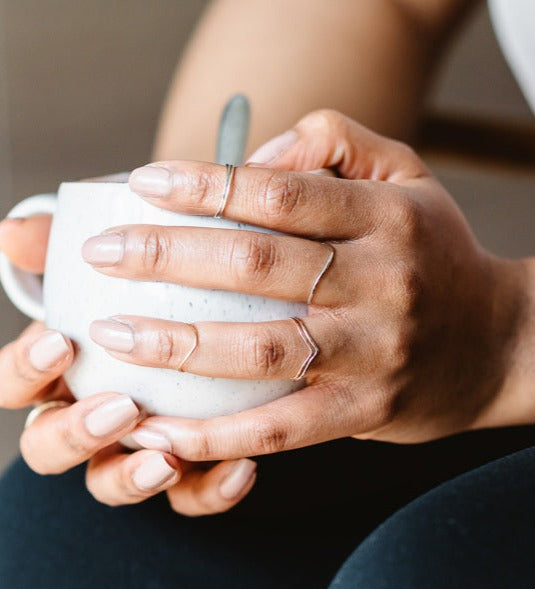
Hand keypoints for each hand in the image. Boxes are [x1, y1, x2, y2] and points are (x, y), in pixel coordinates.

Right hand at [0, 196, 256, 515]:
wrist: (216, 317)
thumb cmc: (148, 286)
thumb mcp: (114, 259)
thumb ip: (62, 244)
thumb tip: (7, 233)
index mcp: (58, 371)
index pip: (9, 384)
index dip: (22, 370)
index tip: (61, 341)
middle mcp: (84, 416)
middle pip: (44, 448)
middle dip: (73, 434)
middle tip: (119, 406)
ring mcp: (130, 450)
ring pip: (107, 485)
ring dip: (130, 479)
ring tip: (165, 459)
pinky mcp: (183, 472)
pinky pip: (187, 499)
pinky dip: (210, 491)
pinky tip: (244, 468)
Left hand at [81, 110, 528, 461]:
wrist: (500, 345)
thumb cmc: (435, 255)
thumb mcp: (405, 178)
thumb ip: (333, 145)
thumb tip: (257, 151)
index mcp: (383, 219)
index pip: (279, 193)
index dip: (206, 185)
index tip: (142, 182)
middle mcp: (379, 284)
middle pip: (257, 266)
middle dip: (167, 257)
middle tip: (101, 254)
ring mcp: (370, 354)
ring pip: (261, 349)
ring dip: (179, 345)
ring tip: (112, 338)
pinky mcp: (362, 413)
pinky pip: (279, 430)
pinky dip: (215, 436)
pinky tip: (159, 432)